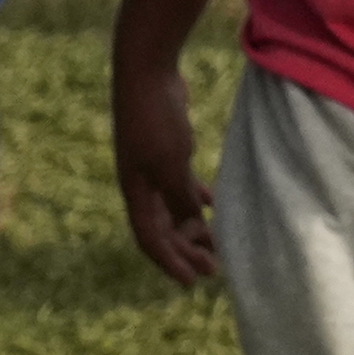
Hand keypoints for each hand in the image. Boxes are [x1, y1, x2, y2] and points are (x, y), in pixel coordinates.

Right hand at [113, 60, 220, 282]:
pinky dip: (197, 197)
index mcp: (135, 192)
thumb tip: (193, 224)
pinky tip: (215, 205)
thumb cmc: (156, 119)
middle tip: (214, 269)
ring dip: (194, 228)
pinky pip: (181, 184)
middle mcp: (140, 184)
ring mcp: (152, 166)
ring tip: (218, 243)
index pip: (149, 240)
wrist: (147, 72)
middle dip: (186, 250)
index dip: (169, 263)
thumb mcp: (171, 164)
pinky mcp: (167, 149)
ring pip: (174, 208)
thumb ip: (181, 197)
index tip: (192, 283)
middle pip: (163, 229)